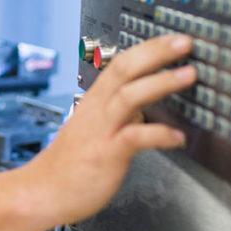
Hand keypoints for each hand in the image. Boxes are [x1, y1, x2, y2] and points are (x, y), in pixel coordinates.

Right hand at [28, 34, 195, 224]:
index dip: (149, 48)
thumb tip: (145, 107)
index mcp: (96, 101)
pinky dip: (159, 134)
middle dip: (156, 52)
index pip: (122, 63)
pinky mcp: (105, 155)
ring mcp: (101, 131)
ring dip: (161, 82)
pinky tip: (178, 137)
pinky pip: (134, 138)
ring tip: (189, 75)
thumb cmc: (69, 165)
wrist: (41, 192)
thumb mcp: (94, 129)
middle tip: (185, 42)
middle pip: (125, 69)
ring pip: (129, 96)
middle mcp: (97, 110)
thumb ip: (120, 116)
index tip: (174, 38)